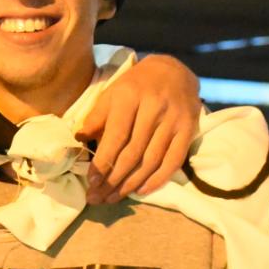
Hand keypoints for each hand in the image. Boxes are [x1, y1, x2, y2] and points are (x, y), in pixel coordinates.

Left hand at [76, 54, 200, 203]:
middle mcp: (153, 108)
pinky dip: (158, 179)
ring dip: (131, 184)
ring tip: (114, 198)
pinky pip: (173, 160)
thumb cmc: (136, 85)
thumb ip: (97, 117)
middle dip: (113, 179)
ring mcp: (173, 120)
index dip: (103, 162)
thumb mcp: (112, 93)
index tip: (91, 182)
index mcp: (129, 96)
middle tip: (98, 198)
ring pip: (151, 160)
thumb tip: (79, 140)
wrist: (173, 70)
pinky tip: (141, 190)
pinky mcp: (188, 129)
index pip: (116, 137)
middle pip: (132, 153)